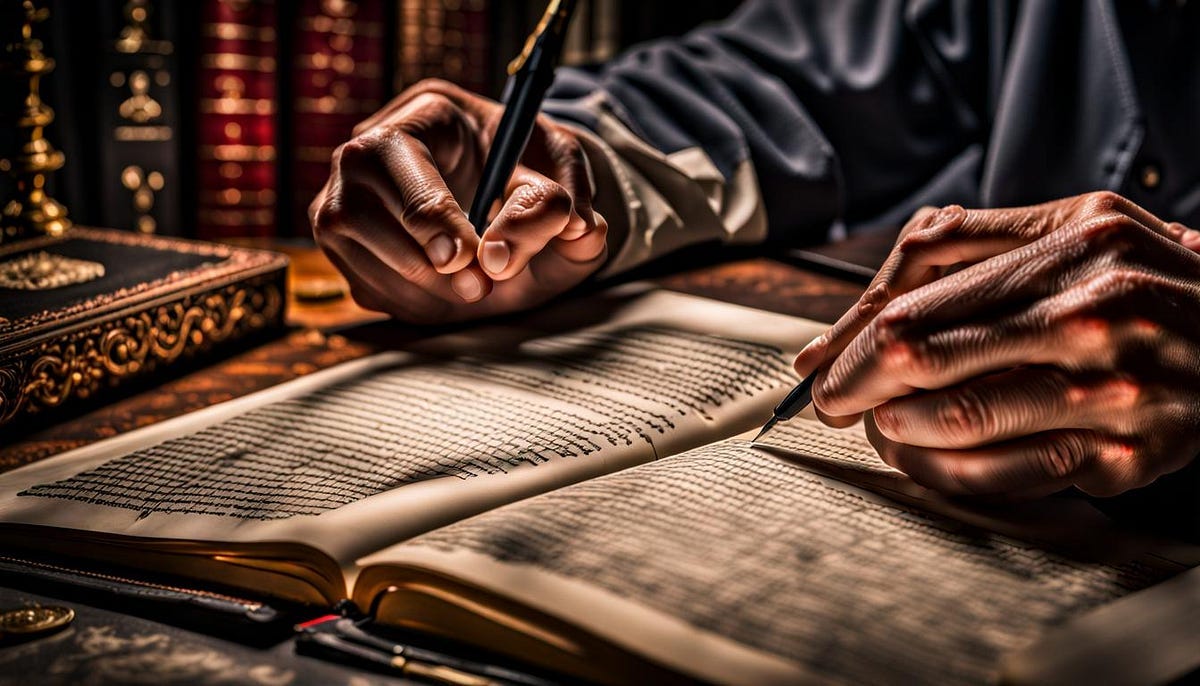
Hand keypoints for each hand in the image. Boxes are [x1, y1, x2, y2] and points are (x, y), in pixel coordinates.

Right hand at [310, 79, 607, 323]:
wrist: (505, 200)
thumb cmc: (527, 173)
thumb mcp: (560, 172)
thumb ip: (570, 196)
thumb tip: (576, 228)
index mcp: (422, 112)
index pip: (399, 158)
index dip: (432, 214)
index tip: (471, 258)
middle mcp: (363, 152)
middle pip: (361, 213)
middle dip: (424, 263)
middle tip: (480, 288)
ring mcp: (340, 199)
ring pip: (358, 258)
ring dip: (425, 292)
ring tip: (475, 289)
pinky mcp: (341, 247)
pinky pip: (367, 288)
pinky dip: (413, 305)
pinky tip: (449, 292)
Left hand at [793, 191, 1199, 496]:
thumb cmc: (1141, 280)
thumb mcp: (1071, 228)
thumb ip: (960, 249)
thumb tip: (849, 320)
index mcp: (1075, 243)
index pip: (919, 295)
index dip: (851, 340)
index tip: (822, 367)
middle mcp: (1096, 311)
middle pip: (924, 354)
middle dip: (856, 387)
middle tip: (834, 404)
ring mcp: (1117, 388)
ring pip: (958, 420)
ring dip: (895, 432)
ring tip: (882, 429)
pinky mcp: (1132, 454)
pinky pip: (1008, 474)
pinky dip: (946, 472)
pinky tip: (930, 459)